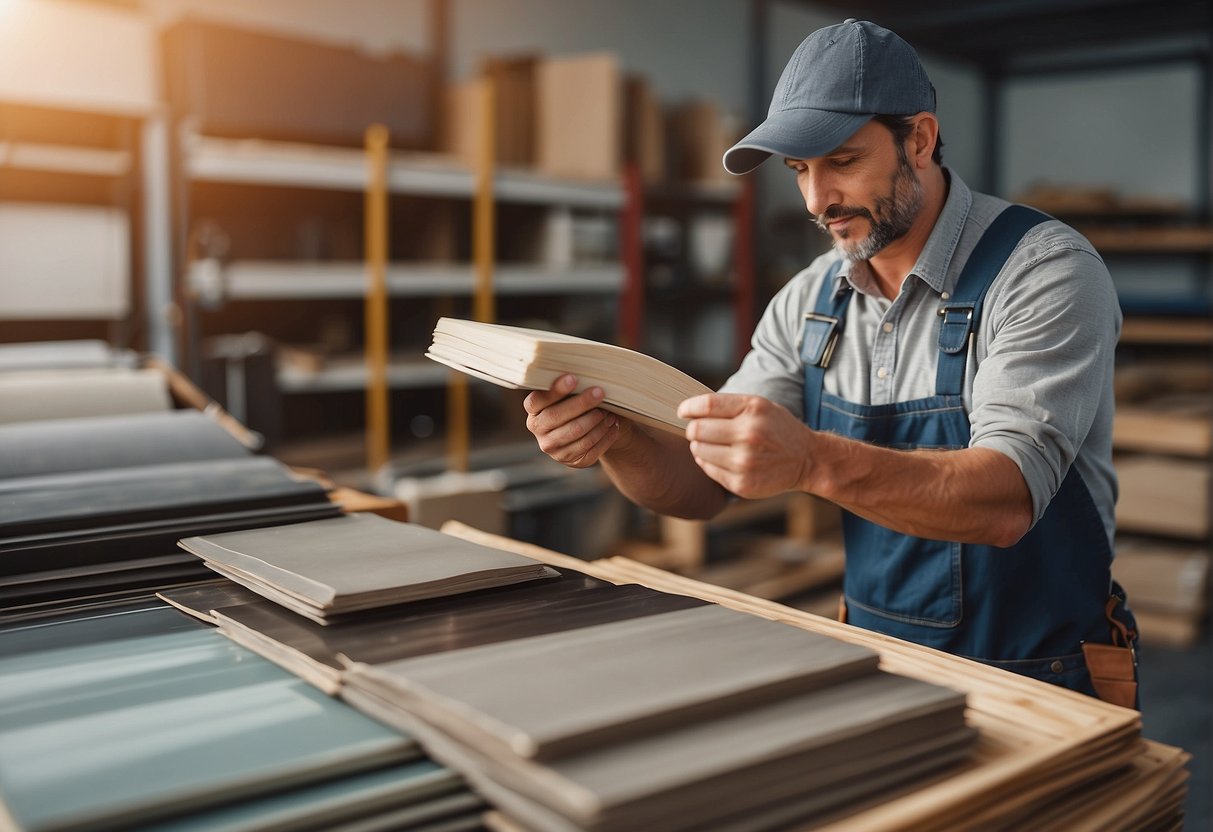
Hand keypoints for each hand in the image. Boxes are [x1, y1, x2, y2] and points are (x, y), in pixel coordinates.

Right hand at [523, 374, 631, 467]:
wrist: (586, 430)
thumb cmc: (576, 402)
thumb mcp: (570, 392)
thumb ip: (572, 385)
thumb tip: (589, 371)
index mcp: (533, 409)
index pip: (539, 399)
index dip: (556, 390)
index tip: (574, 378)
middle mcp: (538, 429)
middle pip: (557, 416)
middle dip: (581, 404)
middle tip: (600, 393)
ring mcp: (552, 447)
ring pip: (576, 433)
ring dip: (596, 421)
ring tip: (611, 411)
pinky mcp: (570, 460)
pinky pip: (590, 448)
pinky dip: (605, 435)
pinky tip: (614, 424)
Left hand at [678, 393, 810, 499]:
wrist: (807, 460)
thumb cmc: (777, 429)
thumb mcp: (759, 406)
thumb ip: (727, 405)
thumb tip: (688, 410)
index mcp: (753, 410)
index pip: (706, 405)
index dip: (688, 407)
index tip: (683, 411)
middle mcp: (749, 435)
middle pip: (697, 429)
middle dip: (693, 429)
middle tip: (699, 430)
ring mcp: (745, 462)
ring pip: (698, 450)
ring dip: (699, 446)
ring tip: (714, 444)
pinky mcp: (741, 483)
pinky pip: (707, 469)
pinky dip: (708, 462)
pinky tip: (722, 457)